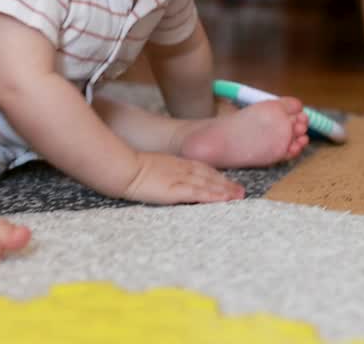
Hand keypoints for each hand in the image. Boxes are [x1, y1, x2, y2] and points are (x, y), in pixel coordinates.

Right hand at [121, 152, 244, 204]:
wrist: (122, 169)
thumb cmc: (129, 169)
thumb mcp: (148, 167)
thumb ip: (159, 171)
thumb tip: (161, 178)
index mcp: (174, 163)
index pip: (200, 168)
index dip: (215, 175)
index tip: (226, 181)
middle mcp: (181, 169)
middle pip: (209, 175)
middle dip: (225, 183)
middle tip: (240, 191)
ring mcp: (180, 179)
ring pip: (208, 184)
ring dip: (224, 190)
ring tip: (238, 196)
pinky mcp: (176, 190)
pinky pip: (199, 193)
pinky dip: (213, 196)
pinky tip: (224, 200)